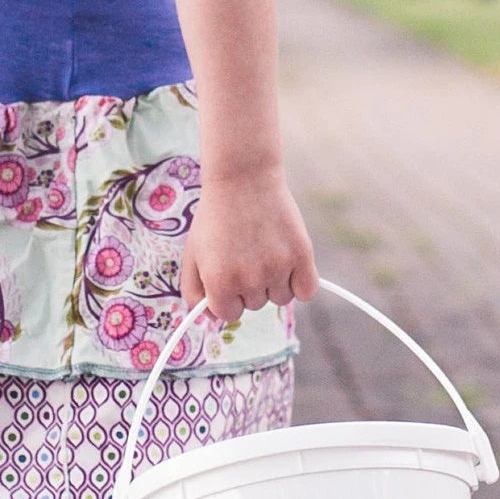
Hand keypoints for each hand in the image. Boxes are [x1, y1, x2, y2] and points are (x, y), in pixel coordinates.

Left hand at [181, 169, 319, 322]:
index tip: (228, 273)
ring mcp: (277, 269)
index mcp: (219, 283)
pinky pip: (306, 292)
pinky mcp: (302, 256)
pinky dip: (301, 284)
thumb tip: (210, 319)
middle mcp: (248, 280)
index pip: (228, 314)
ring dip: (275, 283)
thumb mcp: (192, 254)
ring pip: (280, 299)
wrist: (243, 179)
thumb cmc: (215, 217)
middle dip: (250, 286)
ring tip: (265, 251)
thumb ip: (194, 291)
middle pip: (255, 305)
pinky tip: (290, 263)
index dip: (228, 295)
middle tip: (246, 253)